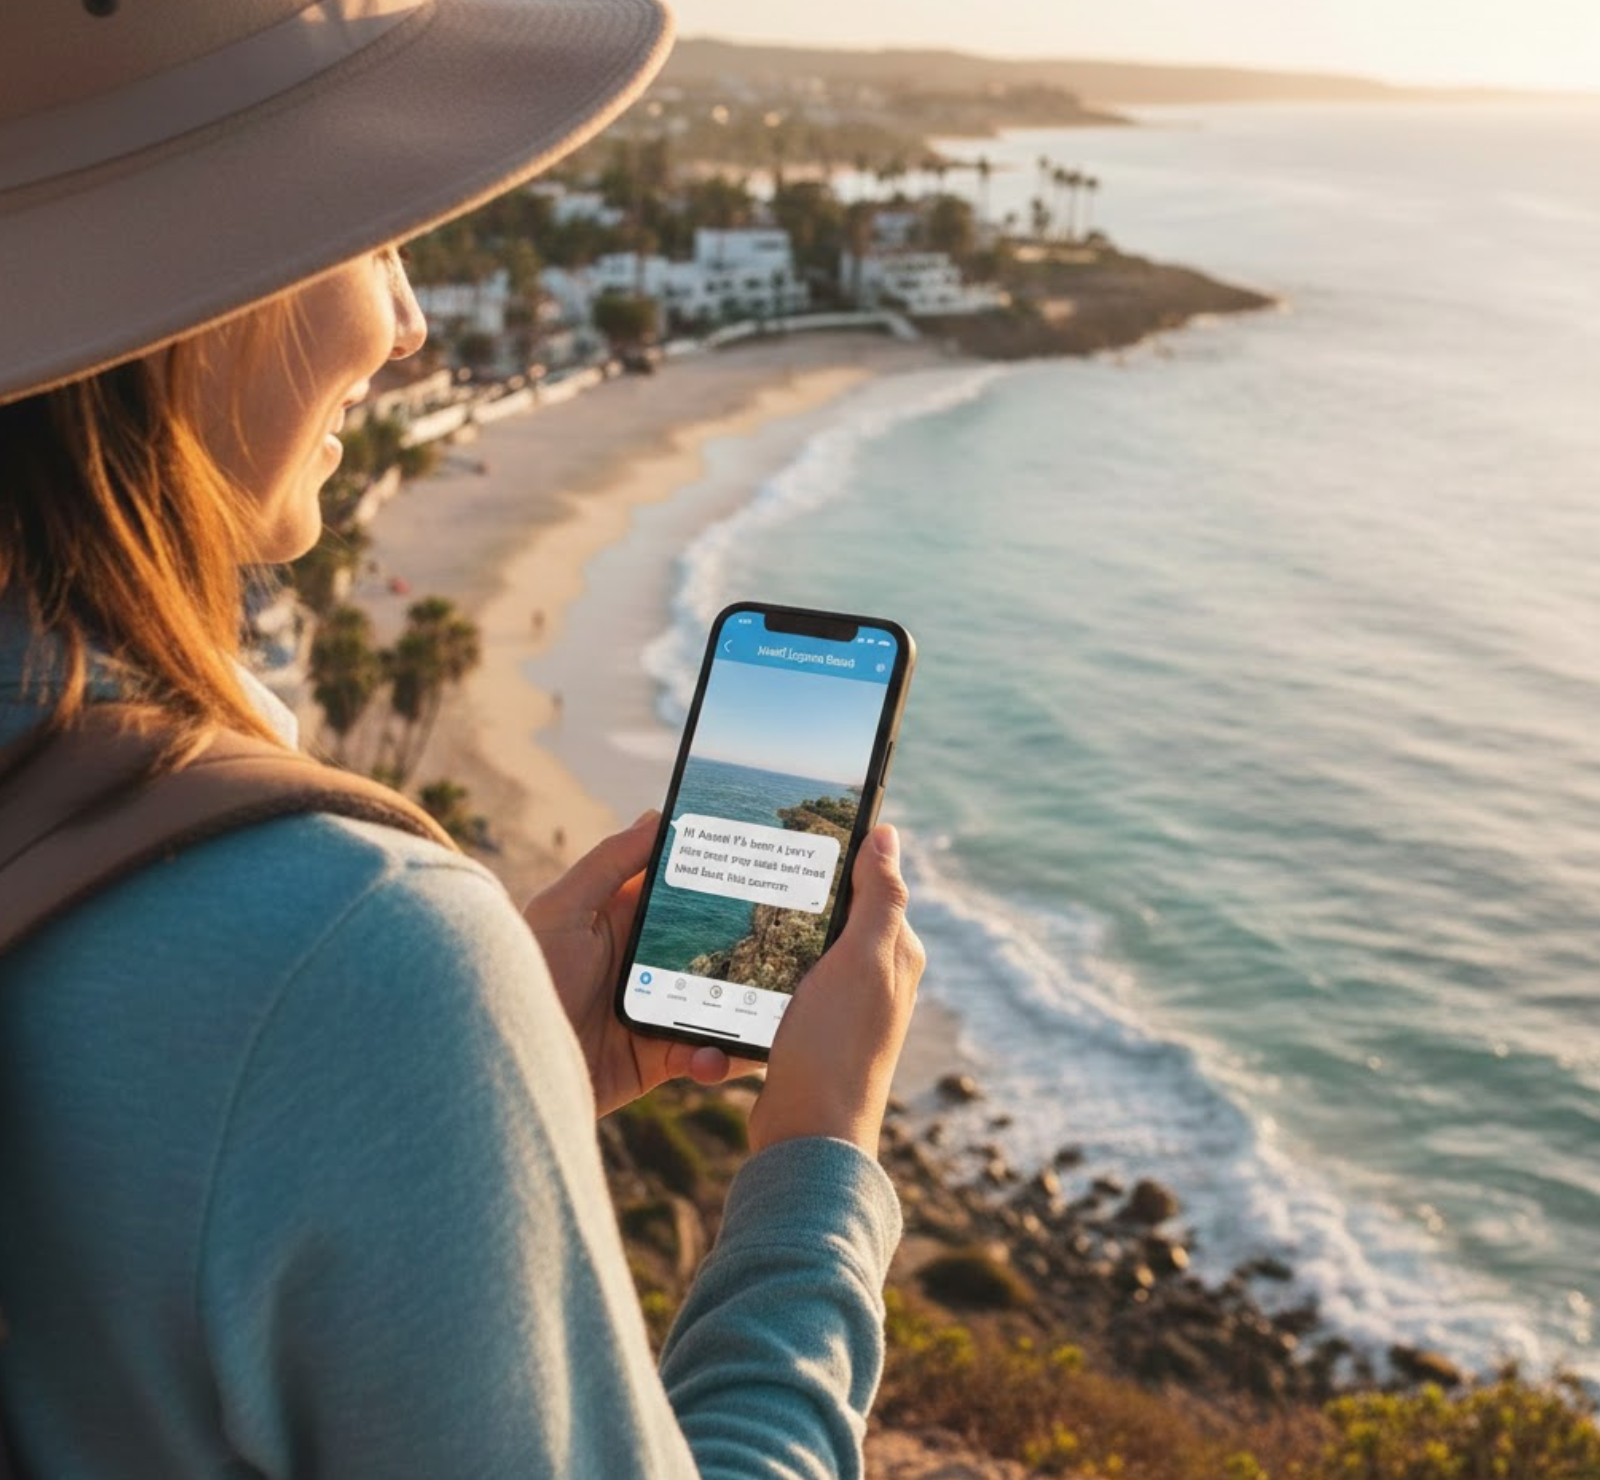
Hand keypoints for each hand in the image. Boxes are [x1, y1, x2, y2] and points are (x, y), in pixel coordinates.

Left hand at [523, 811, 762, 1117]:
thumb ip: (609, 863)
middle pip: (709, 944)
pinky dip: (715, 1058)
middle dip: (747, 944)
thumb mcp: (562, 909)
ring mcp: (652, 1008)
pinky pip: (700, 1054)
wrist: (502, 1065)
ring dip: (743, 1006)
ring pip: (716, 1000)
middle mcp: (642, 961)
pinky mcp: (655, 1058)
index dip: (716, 876)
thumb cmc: (526, 976)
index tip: (760, 863)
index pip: (678, 888)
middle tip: (792, 939)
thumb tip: (656, 818)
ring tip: (769, 1009)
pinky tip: (710, 1057)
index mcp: (620, 918)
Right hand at [748, 824, 924, 1156]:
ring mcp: (840, 1005)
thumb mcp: (862, 961)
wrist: (807, 1135)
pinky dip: (762, 967)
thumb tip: (889, 834)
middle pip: (833, 913)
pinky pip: (783, 981)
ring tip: (737, 905)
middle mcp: (874, 977)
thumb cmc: (838, 1046)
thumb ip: (880, 898)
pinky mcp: (808, 1028)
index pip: (872, 884)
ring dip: (776, 929)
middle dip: (800, 890)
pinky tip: (735, 960)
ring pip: (804, 946)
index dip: (840, 856)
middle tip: (755, 862)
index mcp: (895, 953)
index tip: (797, 828)